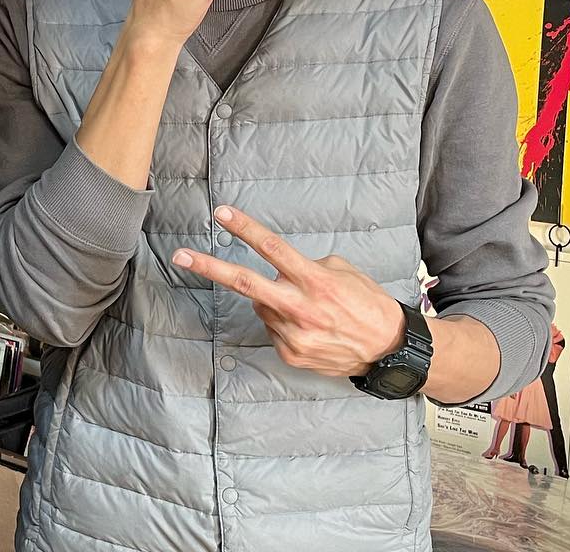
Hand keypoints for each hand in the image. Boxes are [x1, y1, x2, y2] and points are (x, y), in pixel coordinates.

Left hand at [173, 206, 405, 377]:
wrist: (389, 350)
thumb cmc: (365, 303)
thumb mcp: (341, 271)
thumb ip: (304, 267)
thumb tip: (275, 272)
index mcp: (315, 280)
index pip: (273, 249)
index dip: (246, 229)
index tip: (222, 214)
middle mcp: (301, 308)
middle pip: (246, 283)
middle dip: (209, 267)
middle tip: (180, 255)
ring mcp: (294, 335)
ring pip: (261, 305)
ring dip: (272, 299)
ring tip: (305, 307)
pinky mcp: (291, 354)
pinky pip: (272, 327)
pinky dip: (281, 320)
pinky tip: (307, 326)